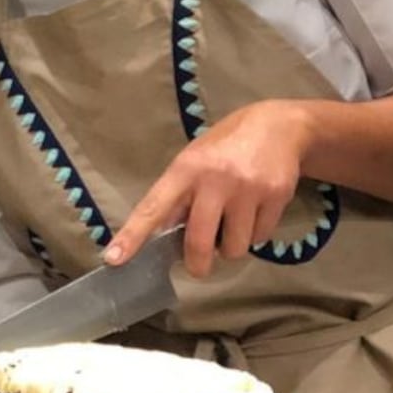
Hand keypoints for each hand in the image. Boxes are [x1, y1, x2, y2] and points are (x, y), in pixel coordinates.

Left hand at [103, 101, 311, 278]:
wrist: (279, 126)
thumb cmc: (226, 146)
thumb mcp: (195, 159)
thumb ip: (180, 195)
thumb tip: (164, 236)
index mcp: (185, 168)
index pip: (153, 207)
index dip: (132, 236)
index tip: (114, 259)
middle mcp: (215, 179)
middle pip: (198, 243)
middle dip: (197, 264)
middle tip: (198, 265)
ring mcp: (247, 189)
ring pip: (233, 248)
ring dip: (230, 247)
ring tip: (232, 223)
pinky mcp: (275, 197)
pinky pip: (259, 238)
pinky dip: (254, 234)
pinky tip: (254, 212)